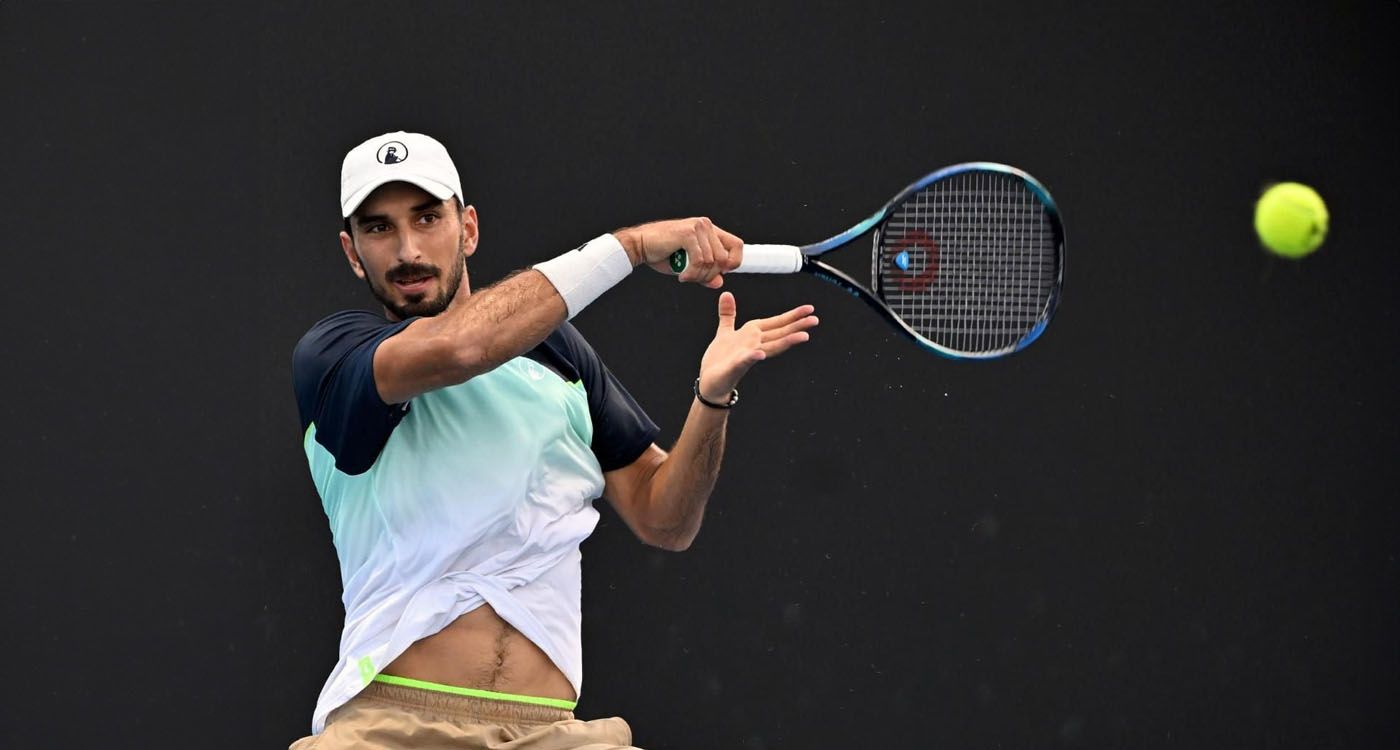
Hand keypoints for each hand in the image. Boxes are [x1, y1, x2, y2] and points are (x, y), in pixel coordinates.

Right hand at [614, 217, 744, 288]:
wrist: (639, 245)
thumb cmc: (662, 254)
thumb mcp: (688, 266)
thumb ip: (705, 273)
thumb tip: (720, 282)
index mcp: (709, 230)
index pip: (737, 245)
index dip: (733, 262)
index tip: (720, 273)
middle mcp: (706, 225)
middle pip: (724, 258)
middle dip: (711, 275)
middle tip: (694, 278)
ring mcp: (698, 227)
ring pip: (712, 261)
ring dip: (699, 276)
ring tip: (685, 277)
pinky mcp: (688, 234)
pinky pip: (700, 261)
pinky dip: (692, 274)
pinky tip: (682, 276)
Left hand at [697, 292, 817, 400]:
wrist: (711, 383)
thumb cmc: (720, 360)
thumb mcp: (724, 332)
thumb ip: (728, 314)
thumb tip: (726, 293)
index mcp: (752, 334)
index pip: (776, 323)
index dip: (792, 315)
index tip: (808, 309)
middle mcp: (754, 345)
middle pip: (779, 334)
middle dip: (797, 327)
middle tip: (815, 320)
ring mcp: (746, 356)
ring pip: (770, 347)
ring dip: (786, 342)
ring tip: (803, 336)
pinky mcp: (734, 367)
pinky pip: (745, 361)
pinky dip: (753, 357)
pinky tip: (760, 354)